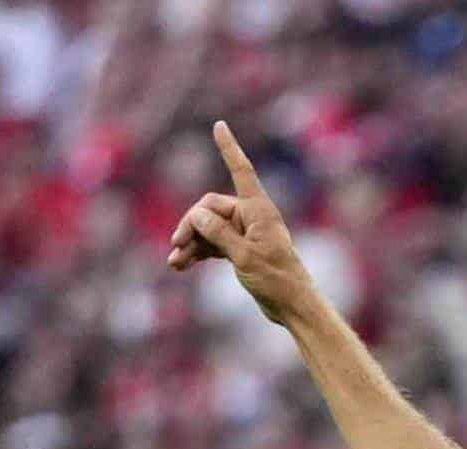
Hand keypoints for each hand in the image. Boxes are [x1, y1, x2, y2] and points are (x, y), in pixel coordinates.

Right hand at [167, 121, 306, 323]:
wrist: (292, 306)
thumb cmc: (276, 279)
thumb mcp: (244, 256)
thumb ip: (219, 233)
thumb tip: (196, 215)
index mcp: (258, 210)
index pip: (240, 171)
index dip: (229, 149)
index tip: (219, 125)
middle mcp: (251, 217)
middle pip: (210, 209)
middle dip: (191, 225)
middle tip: (177, 244)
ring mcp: (244, 234)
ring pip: (208, 229)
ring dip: (191, 243)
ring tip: (174, 262)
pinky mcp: (239, 251)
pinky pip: (212, 244)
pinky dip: (198, 253)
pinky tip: (180, 265)